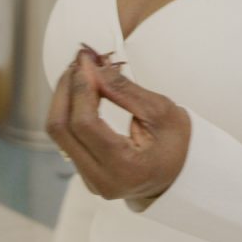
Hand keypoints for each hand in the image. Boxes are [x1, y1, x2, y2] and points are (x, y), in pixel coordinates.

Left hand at [46, 48, 190, 205]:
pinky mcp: (85, 173)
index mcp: (123, 168)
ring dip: (65, 98)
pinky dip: (70, 111)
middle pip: (61, 129)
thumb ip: (124, 90)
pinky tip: (82, 92)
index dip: (80, 87)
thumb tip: (95, 68)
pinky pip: (67, 139)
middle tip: (80, 63)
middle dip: (66, 89)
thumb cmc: (178, 145)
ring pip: (59, 134)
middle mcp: (101, 180)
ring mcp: (90, 180)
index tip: (86, 61)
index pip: (84, 123)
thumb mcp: (161, 111)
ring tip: (81, 73)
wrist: (182, 173)